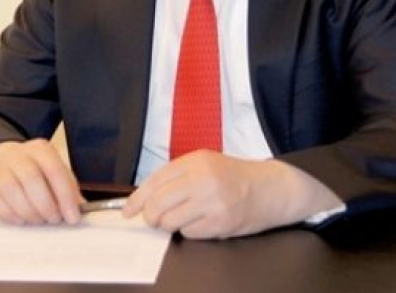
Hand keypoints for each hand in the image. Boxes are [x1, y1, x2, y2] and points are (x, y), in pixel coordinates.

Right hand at [0, 139, 83, 225]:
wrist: (2, 161)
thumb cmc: (36, 171)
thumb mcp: (55, 172)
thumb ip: (68, 188)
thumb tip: (81, 209)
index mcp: (41, 150)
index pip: (54, 170)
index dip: (65, 196)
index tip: (72, 217)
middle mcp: (19, 155)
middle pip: (31, 179)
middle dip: (46, 205)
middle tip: (54, 220)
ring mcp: (1, 169)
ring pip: (12, 190)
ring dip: (29, 212)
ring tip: (39, 220)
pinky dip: (10, 215)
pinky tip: (21, 220)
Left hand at [123, 151, 340, 238]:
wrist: (268, 188)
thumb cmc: (231, 175)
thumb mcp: (204, 163)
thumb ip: (178, 175)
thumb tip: (146, 196)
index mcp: (195, 161)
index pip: (156, 180)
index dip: (138, 198)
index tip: (127, 211)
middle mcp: (203, 179)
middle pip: (159, 204)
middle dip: (151, 216)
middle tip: (153, 219)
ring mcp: (212, 202)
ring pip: (171, 222)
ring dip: (169, 225)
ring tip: (179, 219)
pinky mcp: (221, 223)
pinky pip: (189, 233)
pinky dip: (188, 232)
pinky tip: (199, 223)